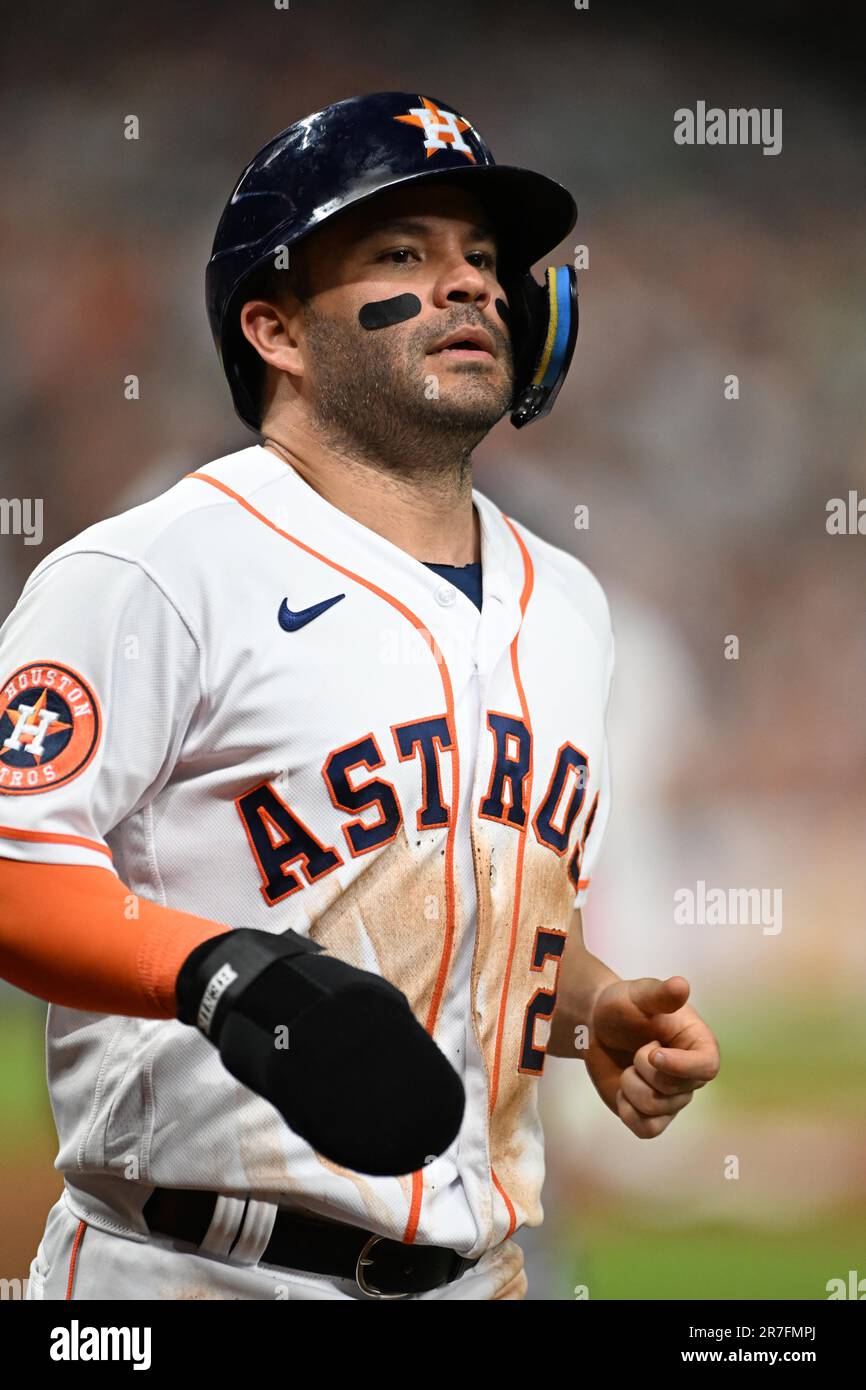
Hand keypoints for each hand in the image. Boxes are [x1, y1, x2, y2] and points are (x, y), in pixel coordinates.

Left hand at [583, 975, 718, 1137]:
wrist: (598, 1025)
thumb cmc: (625, 1006)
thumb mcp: (640, 994)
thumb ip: (661, 994)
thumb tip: (682, 985)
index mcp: (698, 1044)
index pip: (707, 1067)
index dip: (681, 1066)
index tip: (652, 1052)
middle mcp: (691, 1076)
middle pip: (674, 1092)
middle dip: (642, 1069)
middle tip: (636, 1047)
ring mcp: (672, 1099)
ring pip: (655, 1111)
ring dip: (630, 1086)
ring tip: (628, 1065)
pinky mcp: (652, 1114)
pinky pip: (645, 1129)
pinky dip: (627, 1110)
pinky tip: (622, 1089)